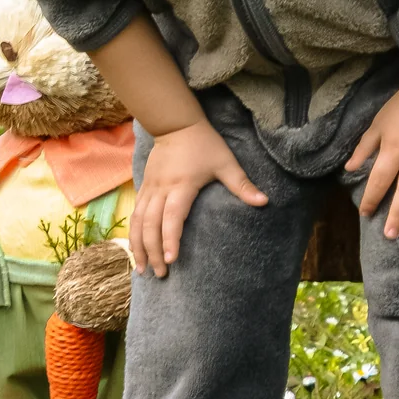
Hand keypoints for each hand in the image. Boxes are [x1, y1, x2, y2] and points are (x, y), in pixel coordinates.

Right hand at [129, 118, 266, 277]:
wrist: (176, 123)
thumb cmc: (204, 144)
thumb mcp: (225, 162)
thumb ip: (242, 184)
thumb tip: (265, 202)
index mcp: (182, 186)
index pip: (172, 216)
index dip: (171, 238)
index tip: (172, 260)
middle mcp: (162, 189)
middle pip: (151, 225)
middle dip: (154, 251)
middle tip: (161, 274)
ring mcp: (150, 188)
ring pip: (138, 221)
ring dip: (138, 246)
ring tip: (141, 269)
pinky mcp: (144, 187)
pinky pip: (135, 214)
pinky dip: (133, 234)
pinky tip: (135, 249)